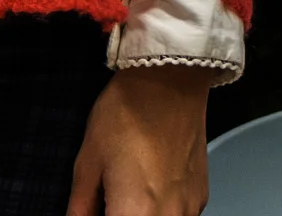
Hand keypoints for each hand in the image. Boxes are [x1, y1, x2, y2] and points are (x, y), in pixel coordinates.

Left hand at [68, 66, 211, 215]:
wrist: (170, 78)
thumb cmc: (124, 115)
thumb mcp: (88, 162)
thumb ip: (80, 208)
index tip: (93, 210)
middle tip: (106, 202)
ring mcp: (190, 210)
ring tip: (124, 194)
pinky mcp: (201, 197)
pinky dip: (159, 213)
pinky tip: (147, 189)